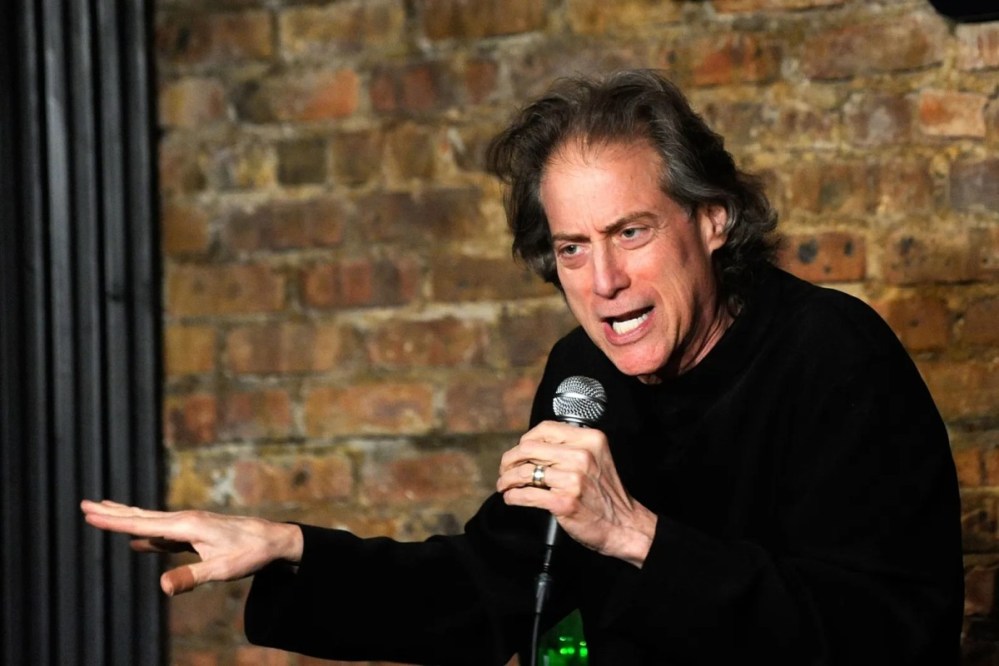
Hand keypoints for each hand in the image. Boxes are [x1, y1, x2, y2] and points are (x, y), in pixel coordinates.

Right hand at [80, 499, 302, 595]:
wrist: (274, 540)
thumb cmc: (250, 553)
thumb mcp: (222, 570)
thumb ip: (191, 577)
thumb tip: (161, 588)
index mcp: (187, 525)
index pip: (142, 524)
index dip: (114, 521)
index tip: (89, 514)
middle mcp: (186, 520)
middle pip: (142, 516)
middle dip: (113, 512)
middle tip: (84, 505)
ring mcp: (192, 525)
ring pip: (152, 521)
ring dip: (128, 518)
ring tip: (106, 513)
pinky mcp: (198, 533)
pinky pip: (165, 533)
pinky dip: (148, 533)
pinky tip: (139, 541)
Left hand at [496, 421, 656, 567]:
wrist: (624, 525)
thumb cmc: (606, 494)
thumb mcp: (596, 459)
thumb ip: (570, 448)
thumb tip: (530, 448)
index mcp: (589, 440)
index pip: (545, 428)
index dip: (525, 439)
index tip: (519, 452)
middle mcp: (581, 456)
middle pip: (529, 448)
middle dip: (510, 460)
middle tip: (505, 470)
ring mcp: (572, 479)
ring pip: (524, 471)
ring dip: (507, 480)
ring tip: (504, 485)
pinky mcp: (563, 502)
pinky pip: (526, 494)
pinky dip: (513, 496)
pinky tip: (511, 498)